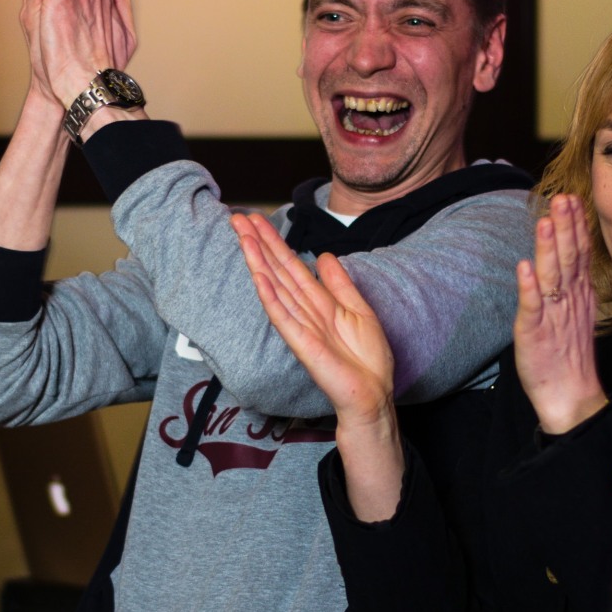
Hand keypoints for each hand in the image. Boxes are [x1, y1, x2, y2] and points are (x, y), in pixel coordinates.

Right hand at [232, 211, 395, 426]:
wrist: (373, 393)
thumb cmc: (367, 359)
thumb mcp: (359, 310)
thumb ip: (340, 284)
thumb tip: (324, 256)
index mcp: (319, 301)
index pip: (291, 265)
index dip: (275, 241)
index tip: (257, 220)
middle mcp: (305, 310)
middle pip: (277, 270)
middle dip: (259, 243)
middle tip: (238, 217)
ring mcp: (300, 326)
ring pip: (275, 287)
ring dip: (258, 261)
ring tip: (243, 236)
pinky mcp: (302, 344)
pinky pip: (283, 317)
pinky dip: (270, 297)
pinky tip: (258, 277)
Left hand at [514, 194, 608, 433]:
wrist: (571, 397)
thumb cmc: (568, 355)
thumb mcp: (574, 313)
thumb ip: (570, 284)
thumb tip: (562, 257)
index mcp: (578, 294)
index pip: (578, 253)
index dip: (575, 226)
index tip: (572, 198)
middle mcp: (569, 300)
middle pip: (568, 257)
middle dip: (565, 226)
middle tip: (562, 198)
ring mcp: (554, 315)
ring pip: (552, 276)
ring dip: (549, 248)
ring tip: (546, 221)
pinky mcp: (536, 333)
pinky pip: (533, 307)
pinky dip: (529, 287)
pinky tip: (525, 268)